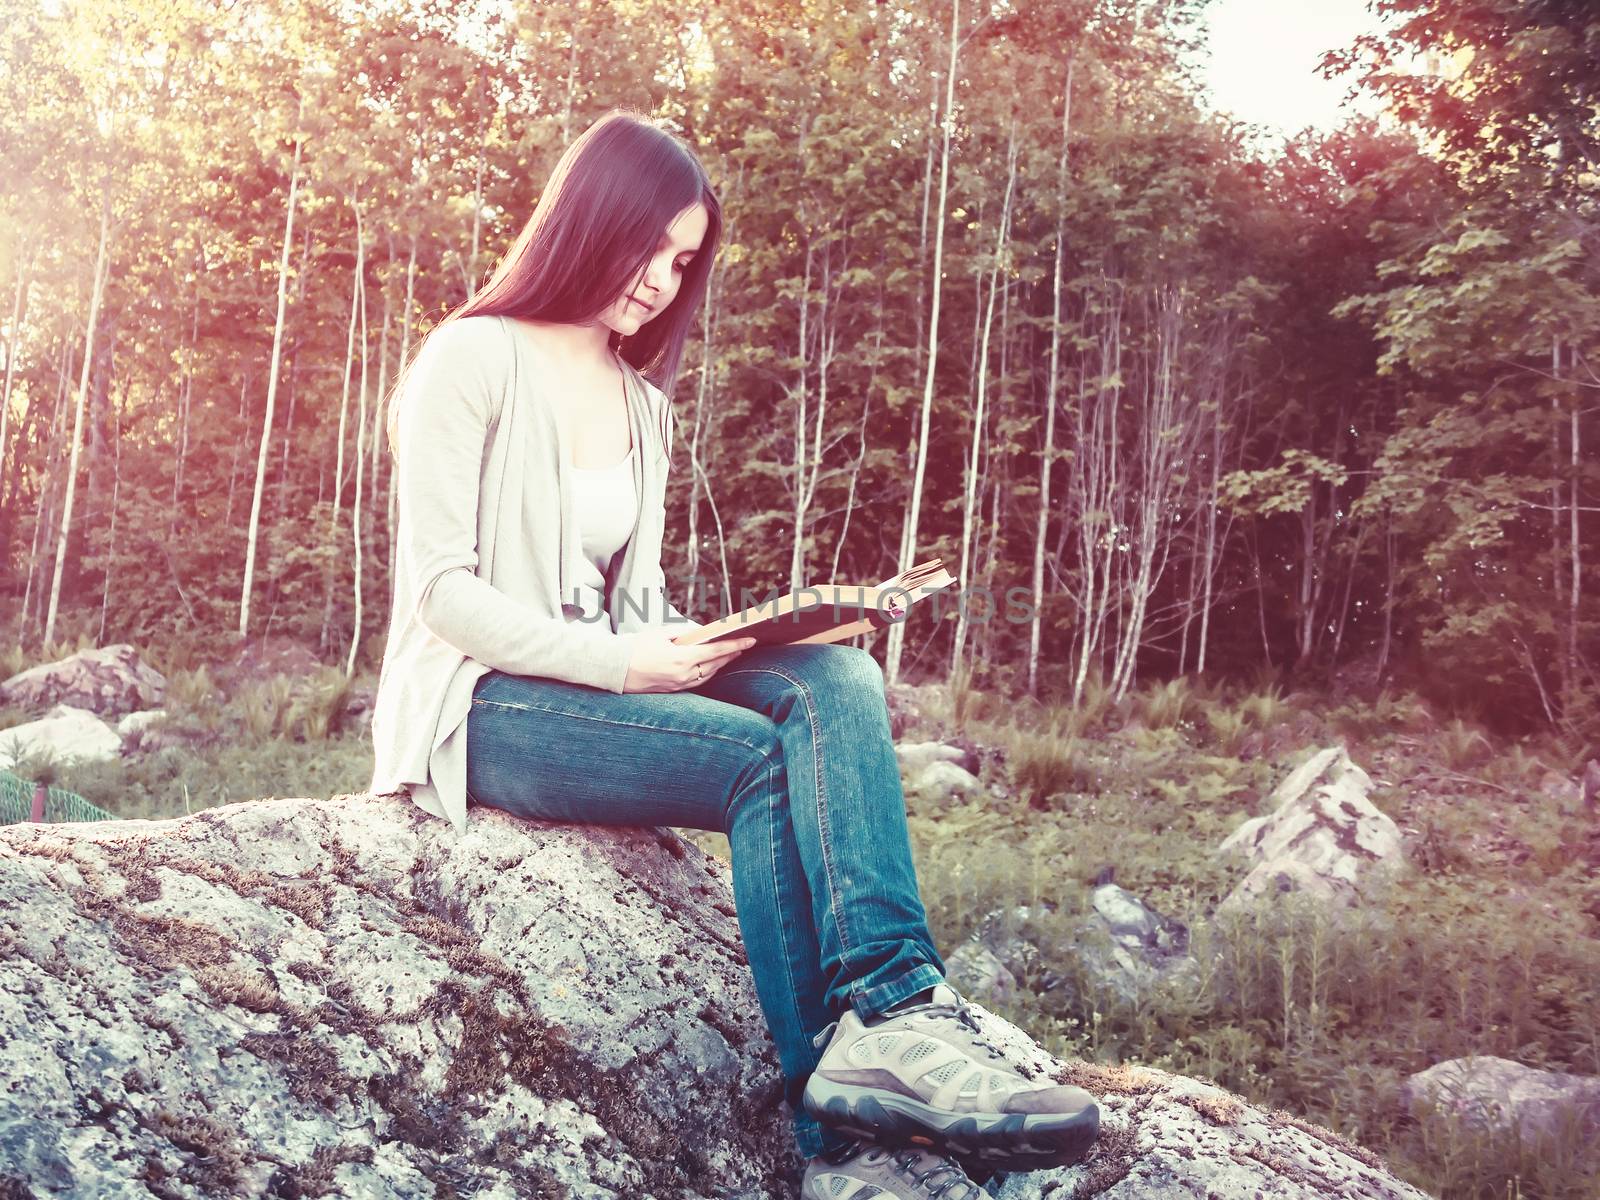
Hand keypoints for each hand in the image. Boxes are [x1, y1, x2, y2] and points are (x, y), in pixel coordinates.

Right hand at [623, 626, 758, 693]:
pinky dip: (708, 672)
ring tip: (732, 654)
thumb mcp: (660, 634)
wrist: (615, 669)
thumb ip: (684, 633)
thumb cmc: (635, 647)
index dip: (735, 645)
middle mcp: (683, 675)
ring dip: (722, 664)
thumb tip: (702, 633)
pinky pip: (698, 681)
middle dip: (732, 654)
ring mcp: (679, 685)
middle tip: (745, 645)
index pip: (716, 651)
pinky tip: (713, 665)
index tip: (750, 640)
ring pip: (708, 674)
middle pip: (716, 664)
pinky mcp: (673, 690)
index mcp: (681, 658)